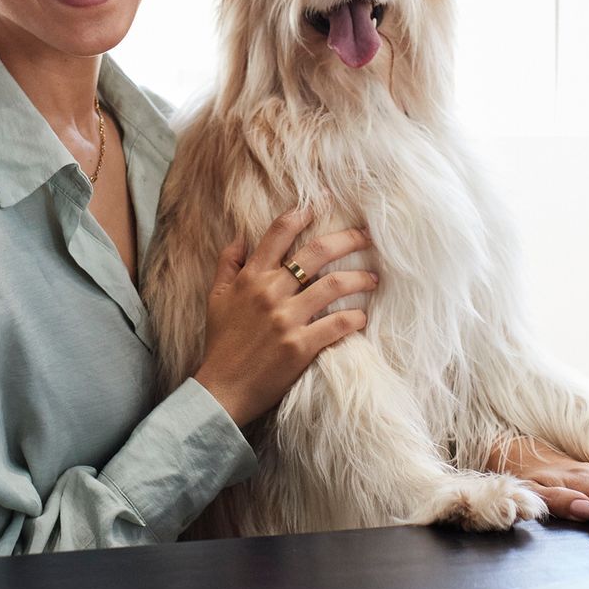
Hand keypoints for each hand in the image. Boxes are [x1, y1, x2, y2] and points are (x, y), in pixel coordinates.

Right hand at [193, 207, 374, 425]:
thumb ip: (227, 264)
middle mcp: (270, 292)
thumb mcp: (215, 297)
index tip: (322, 200)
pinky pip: (337, 324)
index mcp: (250, 277)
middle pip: (317, 252)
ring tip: (373, 277)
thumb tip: (240, 236)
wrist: (221, 388)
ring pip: (334, 285)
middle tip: (367, 235)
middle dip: (348, 238)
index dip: (303, 212)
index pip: (279, 233)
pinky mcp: (300, 346)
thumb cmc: (220, 343)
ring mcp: (287, 319)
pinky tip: (363, 316)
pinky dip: (355, 318)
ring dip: (360, 277)